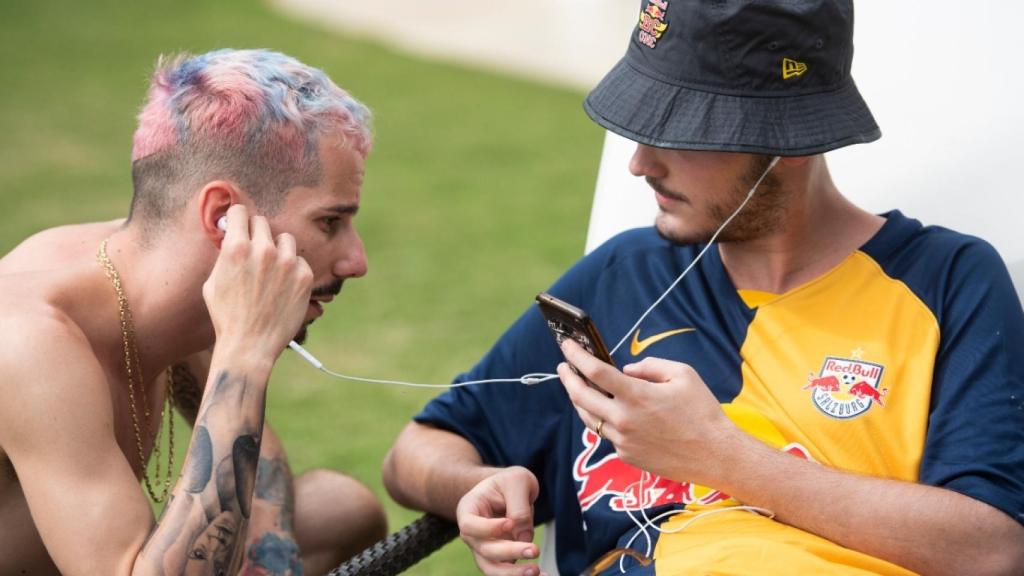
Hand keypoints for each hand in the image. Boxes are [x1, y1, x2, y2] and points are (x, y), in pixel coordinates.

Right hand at [203, 204, 312, 362]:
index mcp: (237, 248)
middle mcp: (264, 250)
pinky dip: (292, 269)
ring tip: (271, 269)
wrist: (250, 345)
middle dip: (256, 233)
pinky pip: (299, 260)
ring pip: (285, 239)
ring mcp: (287, 263)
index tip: (239, 223)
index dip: (237, 218)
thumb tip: (232, 235)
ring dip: (278, 248)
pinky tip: (283, 286)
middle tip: (254, 250)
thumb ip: (225, 255)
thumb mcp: (213, 282)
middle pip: (262, 222)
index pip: (239, 212)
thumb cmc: (227, 316)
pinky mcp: (304, 276)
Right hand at [456, 466, 546, 575]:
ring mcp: (485, 548)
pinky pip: (508, 572)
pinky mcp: (500, 558)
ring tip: (536, 571)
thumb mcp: (516, 481)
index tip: (509, 523)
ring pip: (492, 568)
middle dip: (509, 552)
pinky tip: (544, 575)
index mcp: (469, 509)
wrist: (510, 491)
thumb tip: (524, 538)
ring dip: (513, 573)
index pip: (469, 526)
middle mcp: (473, 533)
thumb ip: (519, 507)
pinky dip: (523, 575)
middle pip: (484, 550)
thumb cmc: (509, 482)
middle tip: (534, 550)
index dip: (488, 529)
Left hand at [558, 340, 740, 486]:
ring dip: (580, 400)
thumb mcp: (683, 374)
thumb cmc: (703, 412)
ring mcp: (623, 441)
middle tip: (564, 367)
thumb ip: (650, 366)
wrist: (716, 455)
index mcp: (636, 396)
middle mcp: (624, 420)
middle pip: (580, 396)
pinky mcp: (627, 456)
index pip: (595, 371)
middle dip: (568, 378)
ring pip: (590, 418)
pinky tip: (612, 412)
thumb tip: (627, 370)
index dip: (577, 356)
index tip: (567, 347)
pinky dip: (606, 420)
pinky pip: (608, 434)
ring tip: (580, 387)